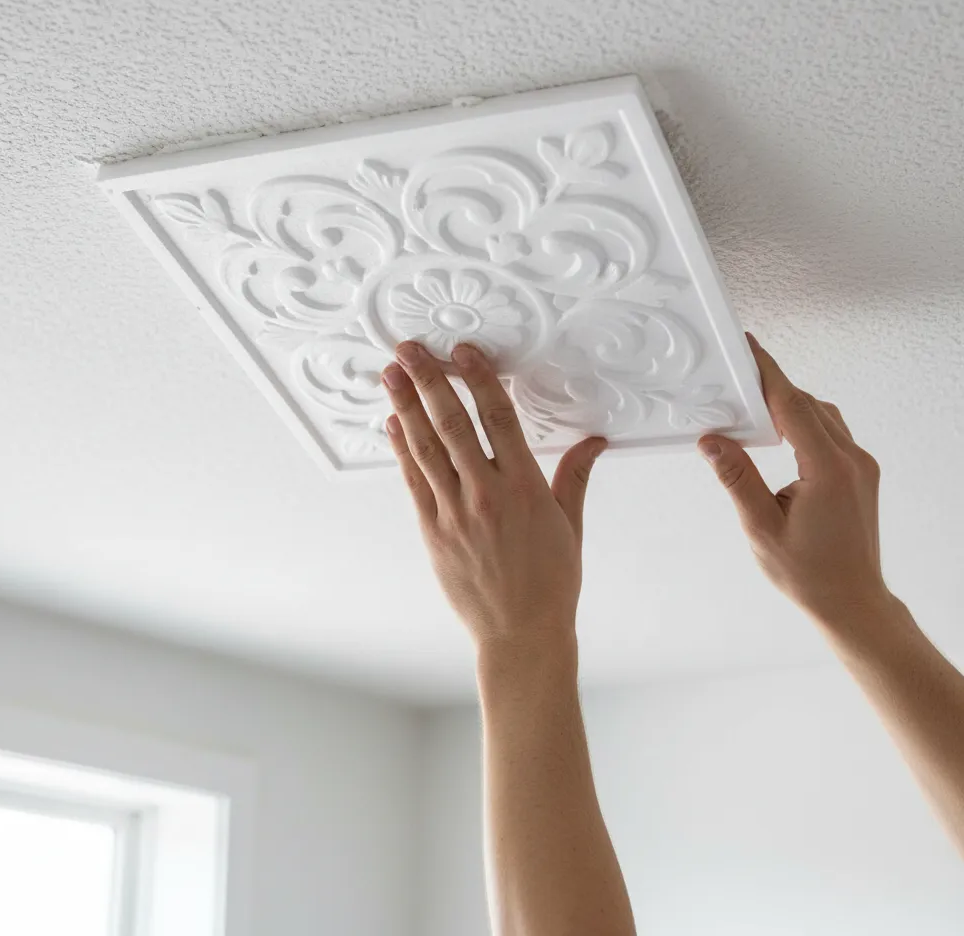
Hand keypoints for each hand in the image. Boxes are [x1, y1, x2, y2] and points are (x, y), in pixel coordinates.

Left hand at [382, 341, 605, 651]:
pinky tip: (393, 424)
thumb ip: (575, 476)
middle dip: (428, 381)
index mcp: (524, 488)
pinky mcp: (433, 531)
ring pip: (426, 448)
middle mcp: (486, 495)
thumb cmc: (550, 582)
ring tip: (391, 374)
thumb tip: (594, 442)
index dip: (478, 380)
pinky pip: (414, 482)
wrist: (520, 634)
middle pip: (452, 424)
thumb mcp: (570, 525)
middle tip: (410, 349)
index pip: (498, 419)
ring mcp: (454, 513)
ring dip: (406, 407)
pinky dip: (402, 450)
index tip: (463, 352)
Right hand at [699, 334, 888, 626]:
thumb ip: (737, 478)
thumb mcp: (761, 527)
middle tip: (738, 375)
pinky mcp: (860, 476)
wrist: (852, 604)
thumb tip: (712, 440)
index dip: (768, 373)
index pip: (792, 406)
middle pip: (808, 405)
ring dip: (789, 404)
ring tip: (753, 403)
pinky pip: (831, 434)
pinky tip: (780, 433)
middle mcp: (852, 461)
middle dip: (772, 386)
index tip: (749, 348)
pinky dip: (804, 423)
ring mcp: (861, 467)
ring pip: (822, 416)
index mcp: (829, 470)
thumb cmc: (808, 574)